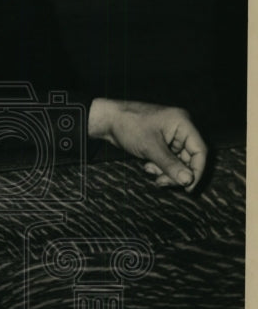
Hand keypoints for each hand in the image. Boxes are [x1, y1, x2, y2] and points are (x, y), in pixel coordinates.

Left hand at [88, 98, 207, 191]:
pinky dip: (160, 167)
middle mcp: (181, 129)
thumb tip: (188, 181)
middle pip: (189, 158)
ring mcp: (171, 136)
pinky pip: (168, 160)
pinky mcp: (162, 143)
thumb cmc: (129, 126)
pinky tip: (147, 166)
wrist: (108, 120)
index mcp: (183, 123)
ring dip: (166, 172)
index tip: (188, 187)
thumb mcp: (150, 148)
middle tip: (162, 182)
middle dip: (177, 173)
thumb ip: (170, 165)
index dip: (197, 171)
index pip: (200, 150)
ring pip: (178, 162)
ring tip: (150, 171)